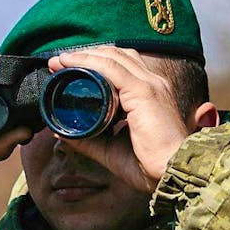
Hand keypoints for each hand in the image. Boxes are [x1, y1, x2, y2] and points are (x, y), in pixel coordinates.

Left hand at [46, 47, 190, 193]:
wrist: (171, 174)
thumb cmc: (148, 165)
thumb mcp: (110, 149)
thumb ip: (88, 139)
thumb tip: (63, 132)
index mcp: (150, 94)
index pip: (121, 66)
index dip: (94, 63)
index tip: (67, 68)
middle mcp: (152, 84)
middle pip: (116, 56)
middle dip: (86, 55)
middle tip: (58, 62)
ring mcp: (150, 85)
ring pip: (112, 57)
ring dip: (83, 55)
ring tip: (60, 61)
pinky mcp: (144, 91)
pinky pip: (112, 68)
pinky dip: (88, 62)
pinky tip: (70, 63)